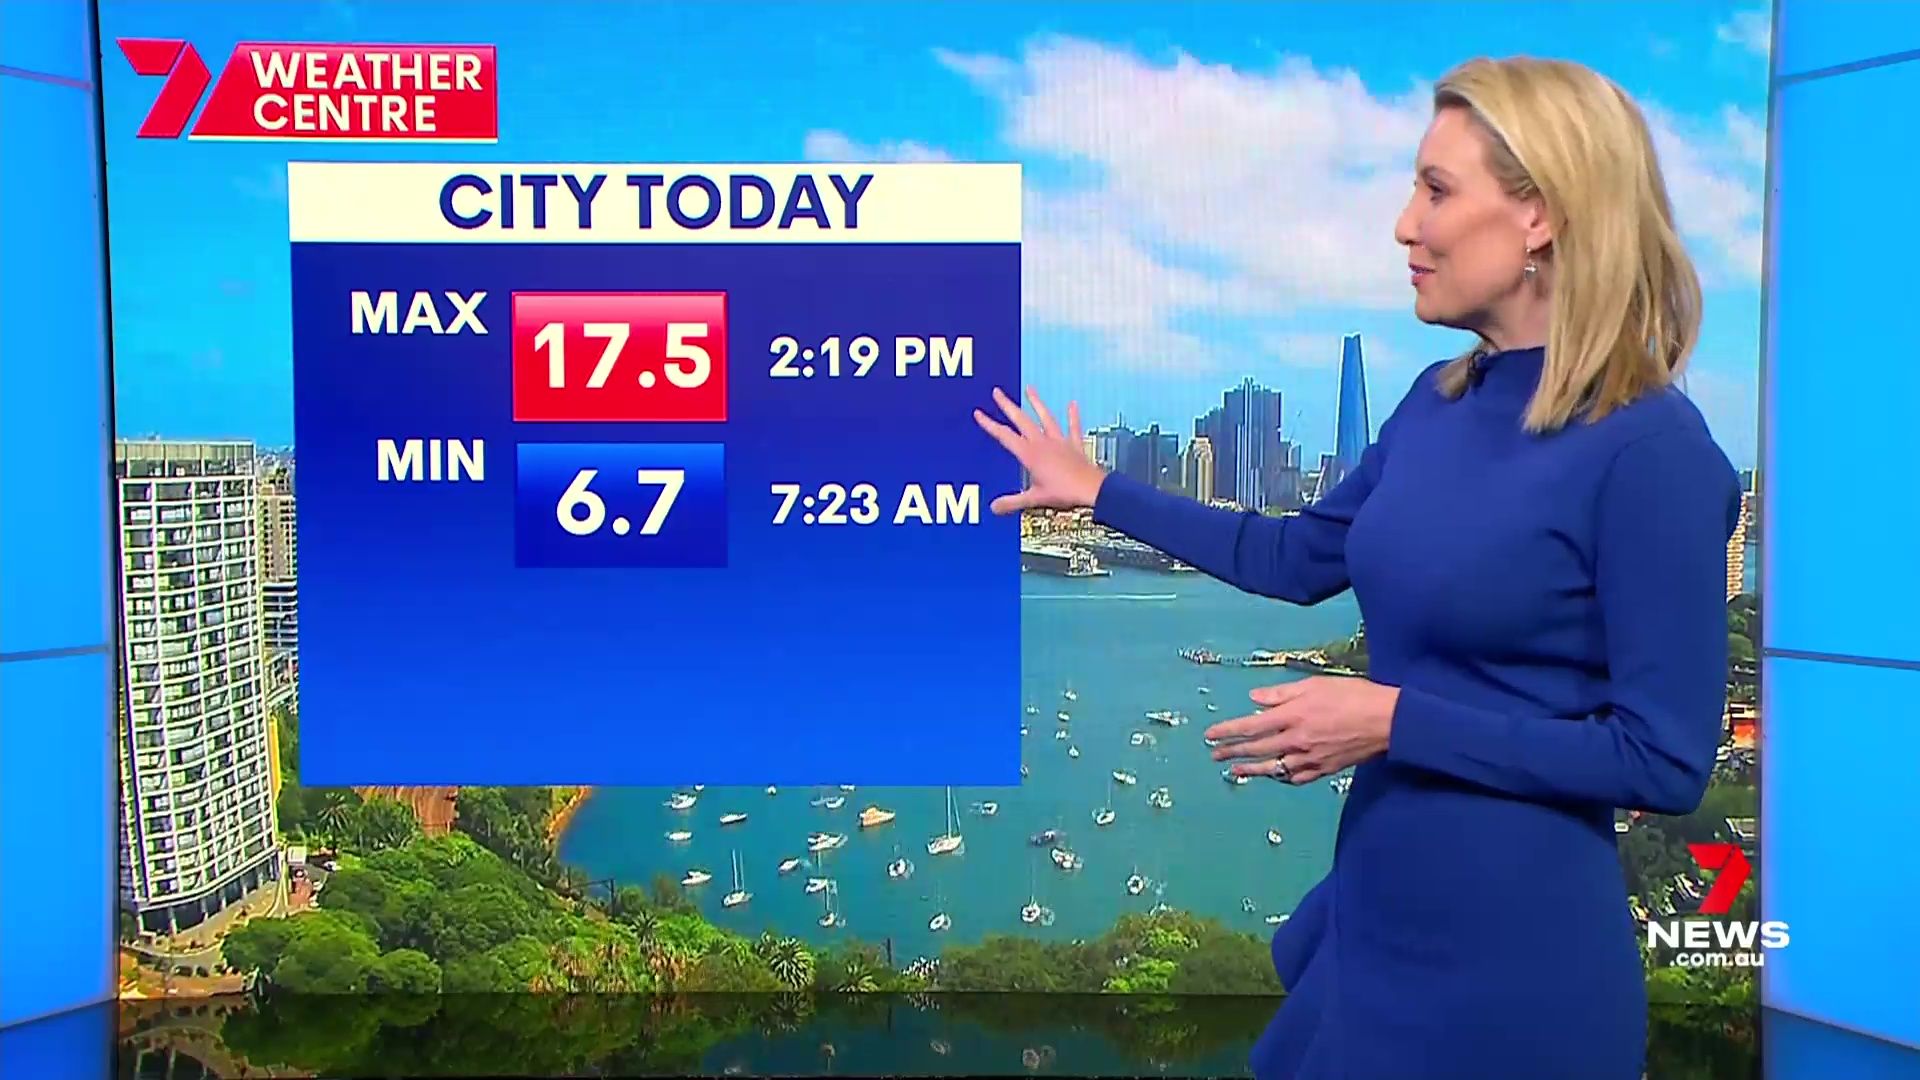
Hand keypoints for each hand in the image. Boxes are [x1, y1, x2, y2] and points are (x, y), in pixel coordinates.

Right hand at [973, 386, 1108, 513]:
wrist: (1091, 489)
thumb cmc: (1064, 493)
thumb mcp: (1034, 499)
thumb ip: (1013, 502)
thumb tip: (994, 508)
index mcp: (1030, 454)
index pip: (1004, 436)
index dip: (990, 425)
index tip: (979, 413)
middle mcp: (1043, 443)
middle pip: (1021, 420)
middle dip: (1008, 405)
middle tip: (998, 392)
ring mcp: (1059, 441)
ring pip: (1045, 417)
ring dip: (1037, 403)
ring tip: (1029, 389)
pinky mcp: (1074, 445)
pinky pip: (1073, 428)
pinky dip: (1073, 416)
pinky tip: (1072, 404)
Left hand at [1206, 676, 1398, 783]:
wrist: (1386, 721)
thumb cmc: (1353, 695)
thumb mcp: (1315, 685)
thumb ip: (1281, 694)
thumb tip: (1254, 699)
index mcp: (1293, 715)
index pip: (1251, 726)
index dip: (1227, 731)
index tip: (1210, 735)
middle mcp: (1296, 740)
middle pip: (1257, 748)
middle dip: (1232, 752)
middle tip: (1214, 755)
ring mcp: (1310, 758)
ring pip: (1273, 767)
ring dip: (1251, 769)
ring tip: (1235, 771)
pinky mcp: (1324, 769)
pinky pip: (1296, 777)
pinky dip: (1282, 777)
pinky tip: (1274, 776)